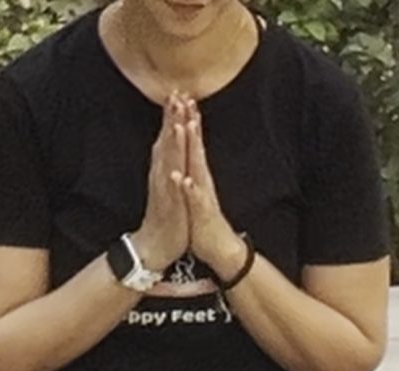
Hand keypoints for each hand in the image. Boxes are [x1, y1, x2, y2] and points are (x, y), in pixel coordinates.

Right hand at [132, 92, 190, 270]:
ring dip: (171, 144)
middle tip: (175, 95)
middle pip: (166, 142)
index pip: (169, 137)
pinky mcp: (168, 207)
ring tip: (175, 124)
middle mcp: (162, 175)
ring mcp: (164, 190)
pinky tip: (174, 171)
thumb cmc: (166, 213)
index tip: (178, 93)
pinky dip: (172, 180)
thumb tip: (169, 141)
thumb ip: (169, 161)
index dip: (173, 115)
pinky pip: (169, 192)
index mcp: (165, 168)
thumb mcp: (169, 182)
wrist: (154, 244)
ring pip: (167, 162)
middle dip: (171, 119)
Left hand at [179, 100, 247, 280]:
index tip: (181, 96)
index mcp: (198, 174)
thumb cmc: (202, 218)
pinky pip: (194, 199)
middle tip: (186, 100)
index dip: (187, 119)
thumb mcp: (195, 189)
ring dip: (192, 148)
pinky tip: (183, 178)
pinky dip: (188, 188)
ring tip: (188, 128)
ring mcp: (202, 195)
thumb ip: (193, 168)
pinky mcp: (201, 213)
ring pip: (196, 168)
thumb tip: (189, 149)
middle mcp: (201, 180)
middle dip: (191, 123)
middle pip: (195, 147)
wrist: (217, 248)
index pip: (192, 142)